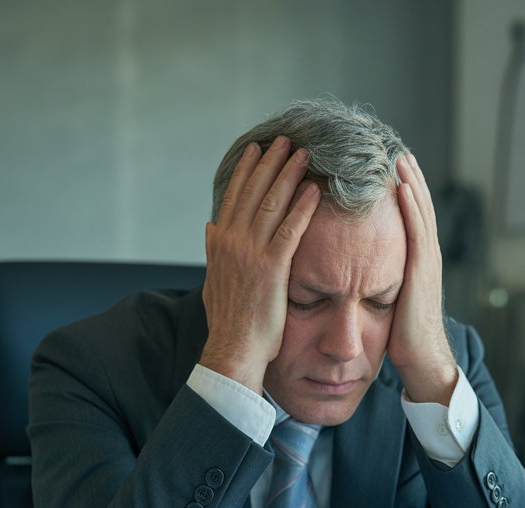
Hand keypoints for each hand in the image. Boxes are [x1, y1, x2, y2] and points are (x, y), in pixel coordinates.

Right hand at [200, 136, 320, 391]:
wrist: (233, 349)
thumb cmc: (229, 322)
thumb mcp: (213, 280)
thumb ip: (213, 251)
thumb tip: (210, 226)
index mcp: (219, 242)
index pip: (234, 197)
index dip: (247, 171)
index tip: (258, 150)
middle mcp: (232, 242)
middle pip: (254, 192)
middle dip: (271, 163)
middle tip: (286, 140)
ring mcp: (251, 253)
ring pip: (272, 204)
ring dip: (289, 176)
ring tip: (304, 155)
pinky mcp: (271, 268)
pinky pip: (290, 230)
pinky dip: (302, 208)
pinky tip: (314, 191)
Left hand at [391, 154, 457, 404]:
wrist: (421, 358)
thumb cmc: (401, 335)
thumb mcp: (387, 298)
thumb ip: (378, 278)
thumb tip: (358, 269)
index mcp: (416, 260)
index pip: (411, 216)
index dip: (404, 190)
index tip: (391, 166)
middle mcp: (426, 256)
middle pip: (419, 206)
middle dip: (409, 177)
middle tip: (398, 150)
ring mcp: (427, 262)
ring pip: (420, 212)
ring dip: (411, 182)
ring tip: (400, 157)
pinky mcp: (422, 271)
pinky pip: (417, 232)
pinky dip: (411, 207)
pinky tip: (401, 188)